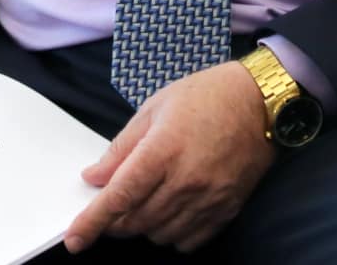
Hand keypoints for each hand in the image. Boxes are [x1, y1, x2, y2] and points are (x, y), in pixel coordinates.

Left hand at [65, 63, 274, 253]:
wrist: (261, 102)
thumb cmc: (207, 96)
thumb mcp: (154, 108)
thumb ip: (121, 147)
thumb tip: (95, 178)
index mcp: (163, 150)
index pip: (119, 197)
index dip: (92, 222)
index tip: (74, 239)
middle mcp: (186, 180)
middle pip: (136, 221)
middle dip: (115, 221)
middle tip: (110, 207)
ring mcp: (209, 198)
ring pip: (160, 235)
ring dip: (143, 226)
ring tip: (146, 200)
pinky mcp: (227, 209)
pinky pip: (189, 241)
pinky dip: (172, 234)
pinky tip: (171, 212)